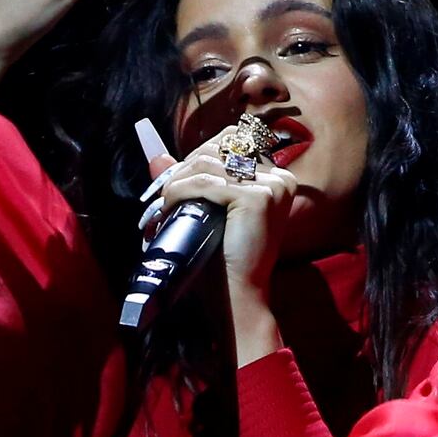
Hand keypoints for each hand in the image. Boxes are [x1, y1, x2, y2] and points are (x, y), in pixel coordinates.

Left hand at [140, 126, 298, 293]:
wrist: (237, 295)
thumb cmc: (222, 258)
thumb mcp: (207, 211)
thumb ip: (186, 180)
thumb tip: (157, 158)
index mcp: (276, 178)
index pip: (231, 141)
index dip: (198, 156)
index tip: (177, 182)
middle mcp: (280, 177)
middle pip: (218, 147)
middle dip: (184, 167)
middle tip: (164, 194)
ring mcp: (272, 186)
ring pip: (207, 163)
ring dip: (177, 181)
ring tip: (164, 204)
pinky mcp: (258, 197)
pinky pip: (205, 183)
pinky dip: (179, 191)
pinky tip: (169, 206)